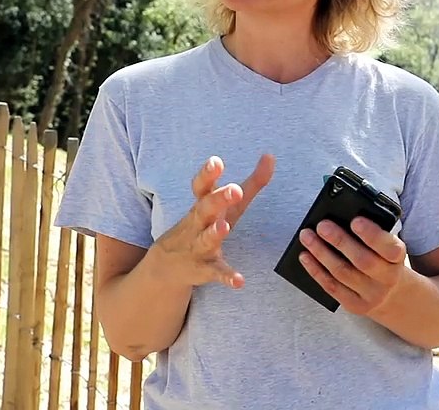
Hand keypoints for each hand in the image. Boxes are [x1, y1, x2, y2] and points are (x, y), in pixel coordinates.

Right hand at [152, 154, 274, 289]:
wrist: (168, 264)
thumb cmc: (205, 224)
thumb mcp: (227, 204)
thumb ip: (252, 181)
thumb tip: (270, 156)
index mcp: (203, 204)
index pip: (202, 186)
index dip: (207, 173)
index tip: (216, 161)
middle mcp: (198, 223)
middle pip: (204, 208)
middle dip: (218, 198)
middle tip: (234, 189)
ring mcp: (199, 246)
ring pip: (206, 239)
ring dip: (215, 232)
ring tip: (224, 226)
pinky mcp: (205, 268)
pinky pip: (216, 272)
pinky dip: (227, 276)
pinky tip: (239, 281)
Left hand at [299, 217, 408, 314]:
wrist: (391, 294)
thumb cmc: (383, 261)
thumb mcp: (386, 247)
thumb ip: (372, 235)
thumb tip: (340, 221)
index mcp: (398, 259)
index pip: (390, 248)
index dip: (372, 235)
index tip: (355, 220)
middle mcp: (388, 279)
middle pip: (362, 260)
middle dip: (340, 241)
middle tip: (322, 225)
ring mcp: (371, 295)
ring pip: (343, 273)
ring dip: (321, 253)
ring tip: (307, 237)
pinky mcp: (355, 305)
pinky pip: (332, 287)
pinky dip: (316, 270)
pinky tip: (305, 256)